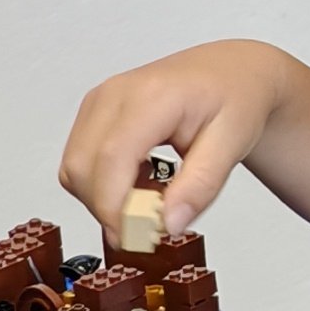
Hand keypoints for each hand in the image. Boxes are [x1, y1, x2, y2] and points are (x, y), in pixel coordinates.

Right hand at [56, 41, 291, 238]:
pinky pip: (80, 162)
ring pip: (75, 169)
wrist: (231, 72)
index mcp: (152, 96)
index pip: (111, 158)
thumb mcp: (232, 144)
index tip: (136, 238)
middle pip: (83, 167)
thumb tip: (169, 224)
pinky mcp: (93, 113)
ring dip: (104, 198)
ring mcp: (99, 101)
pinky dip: (102, 185)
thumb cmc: (234, 98)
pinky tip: (139, 183)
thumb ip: (200, 186)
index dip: (114, 206)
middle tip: (150, 226)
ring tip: (151, 197)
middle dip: (109, 209)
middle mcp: (116, 94)